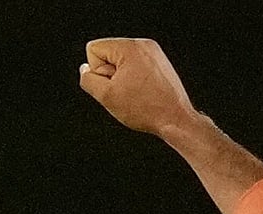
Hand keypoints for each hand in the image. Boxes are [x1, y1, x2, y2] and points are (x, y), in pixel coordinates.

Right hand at [79, 38, 197, 135]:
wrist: (176, 119)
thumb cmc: (148, 109)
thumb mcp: (106, 96)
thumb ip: (88, 80)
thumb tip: (86, 70)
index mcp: (130, 47)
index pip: (94, 49)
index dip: (98, 72)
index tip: (114, 85)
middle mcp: (144, 45)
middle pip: (107, 54)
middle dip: (111, 75)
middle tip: (127, 92)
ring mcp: (154, 53)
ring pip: (121, 62)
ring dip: (122, 79)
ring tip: (136, 94)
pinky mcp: (160, 63)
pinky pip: (135, 67)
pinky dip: (135, 80)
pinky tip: (144, 93)